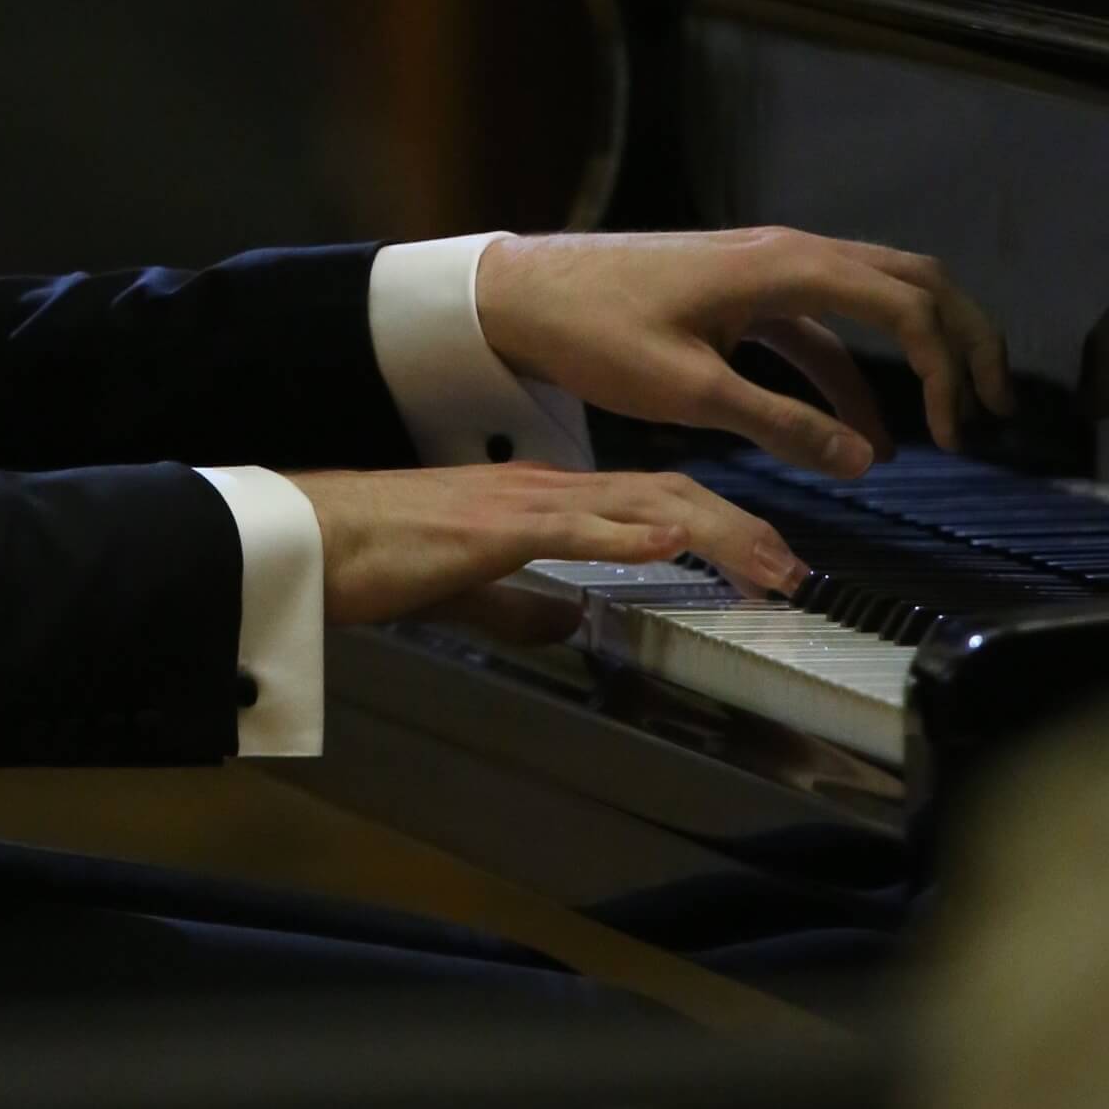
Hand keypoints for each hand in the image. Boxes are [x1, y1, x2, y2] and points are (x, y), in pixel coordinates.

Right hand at [278, 460, 807, 628]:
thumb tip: (571, 620)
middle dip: (739, 530)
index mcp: (539, 501)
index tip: (765, 562)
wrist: (315, 536)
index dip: (715, 527)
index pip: (648, 501)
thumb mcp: (467, 589)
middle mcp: (542, 488)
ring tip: (767, 562)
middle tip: (793, 568)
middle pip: (664, 493)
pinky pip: (574, 525)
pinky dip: (631, 530)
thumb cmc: (376, 557)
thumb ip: (522, 603)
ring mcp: (522, 501)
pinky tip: (671, 539)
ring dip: (714, 532)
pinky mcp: (493, 526)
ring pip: (639, 502)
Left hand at [477, 227, 1010, 470]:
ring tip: (954, 423)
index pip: (907, 304)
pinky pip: (824, 326)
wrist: (521, 295)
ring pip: (875, 297)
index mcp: (784, 266)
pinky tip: (866, 433)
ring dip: (918, 354)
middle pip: (913, 281)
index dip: (948, 367)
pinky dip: (856, 372)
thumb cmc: (592, 332)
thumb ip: (782, 424)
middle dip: (965, 340)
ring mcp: (767, 269)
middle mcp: (787, 254)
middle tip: (998, 408)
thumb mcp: (688, 391)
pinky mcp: (744, 294)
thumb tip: (867, 460)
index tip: (960, 433)